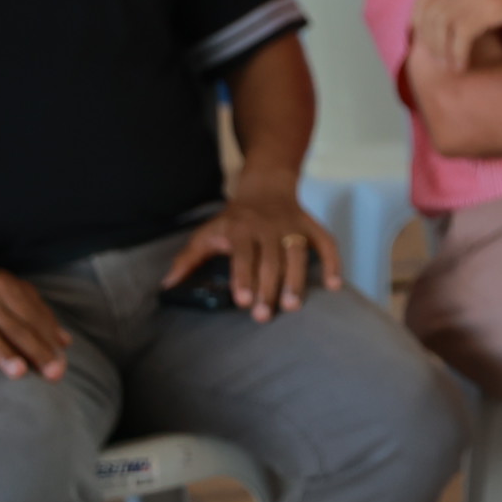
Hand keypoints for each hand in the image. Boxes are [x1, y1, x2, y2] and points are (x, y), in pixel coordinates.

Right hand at [0, 256, 67, 379]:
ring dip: (4, 353)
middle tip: (53, 374)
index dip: (48, 341)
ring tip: (21, 372)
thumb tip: (65, 342)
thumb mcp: (12, 291)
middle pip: (14, 327)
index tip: (61, 365)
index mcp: (6, 287)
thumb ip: (38, 314)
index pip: (33, 317)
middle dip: (35, 351)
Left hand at [163, 174, 341, 322]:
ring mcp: (293, 226)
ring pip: (298, 253)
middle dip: (268, 287)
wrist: (266, 187)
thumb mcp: (206, 232)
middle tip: (264, 314)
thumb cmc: (233, 219)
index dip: (243, 276)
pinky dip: (333, 262)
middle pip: (271, 259)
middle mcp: (269, 226)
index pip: (243, 253)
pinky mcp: (311, 226)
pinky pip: (326, 243)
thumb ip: (189, 258)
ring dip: (297, 279)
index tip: (243, 299)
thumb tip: (167, 285)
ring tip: (293, 305)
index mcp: (241, 228)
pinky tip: (335, 286)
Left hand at [412, 0, 501, 71]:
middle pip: (428, 11)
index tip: (425, 39)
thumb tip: (448, 4)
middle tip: (437, 58)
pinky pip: (461, 34)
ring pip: (441, 25)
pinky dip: (457, 53)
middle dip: (427, 40)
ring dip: (441, 50)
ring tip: (450, 64)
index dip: (418, 20)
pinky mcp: (494, 6)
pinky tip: (463, 64)